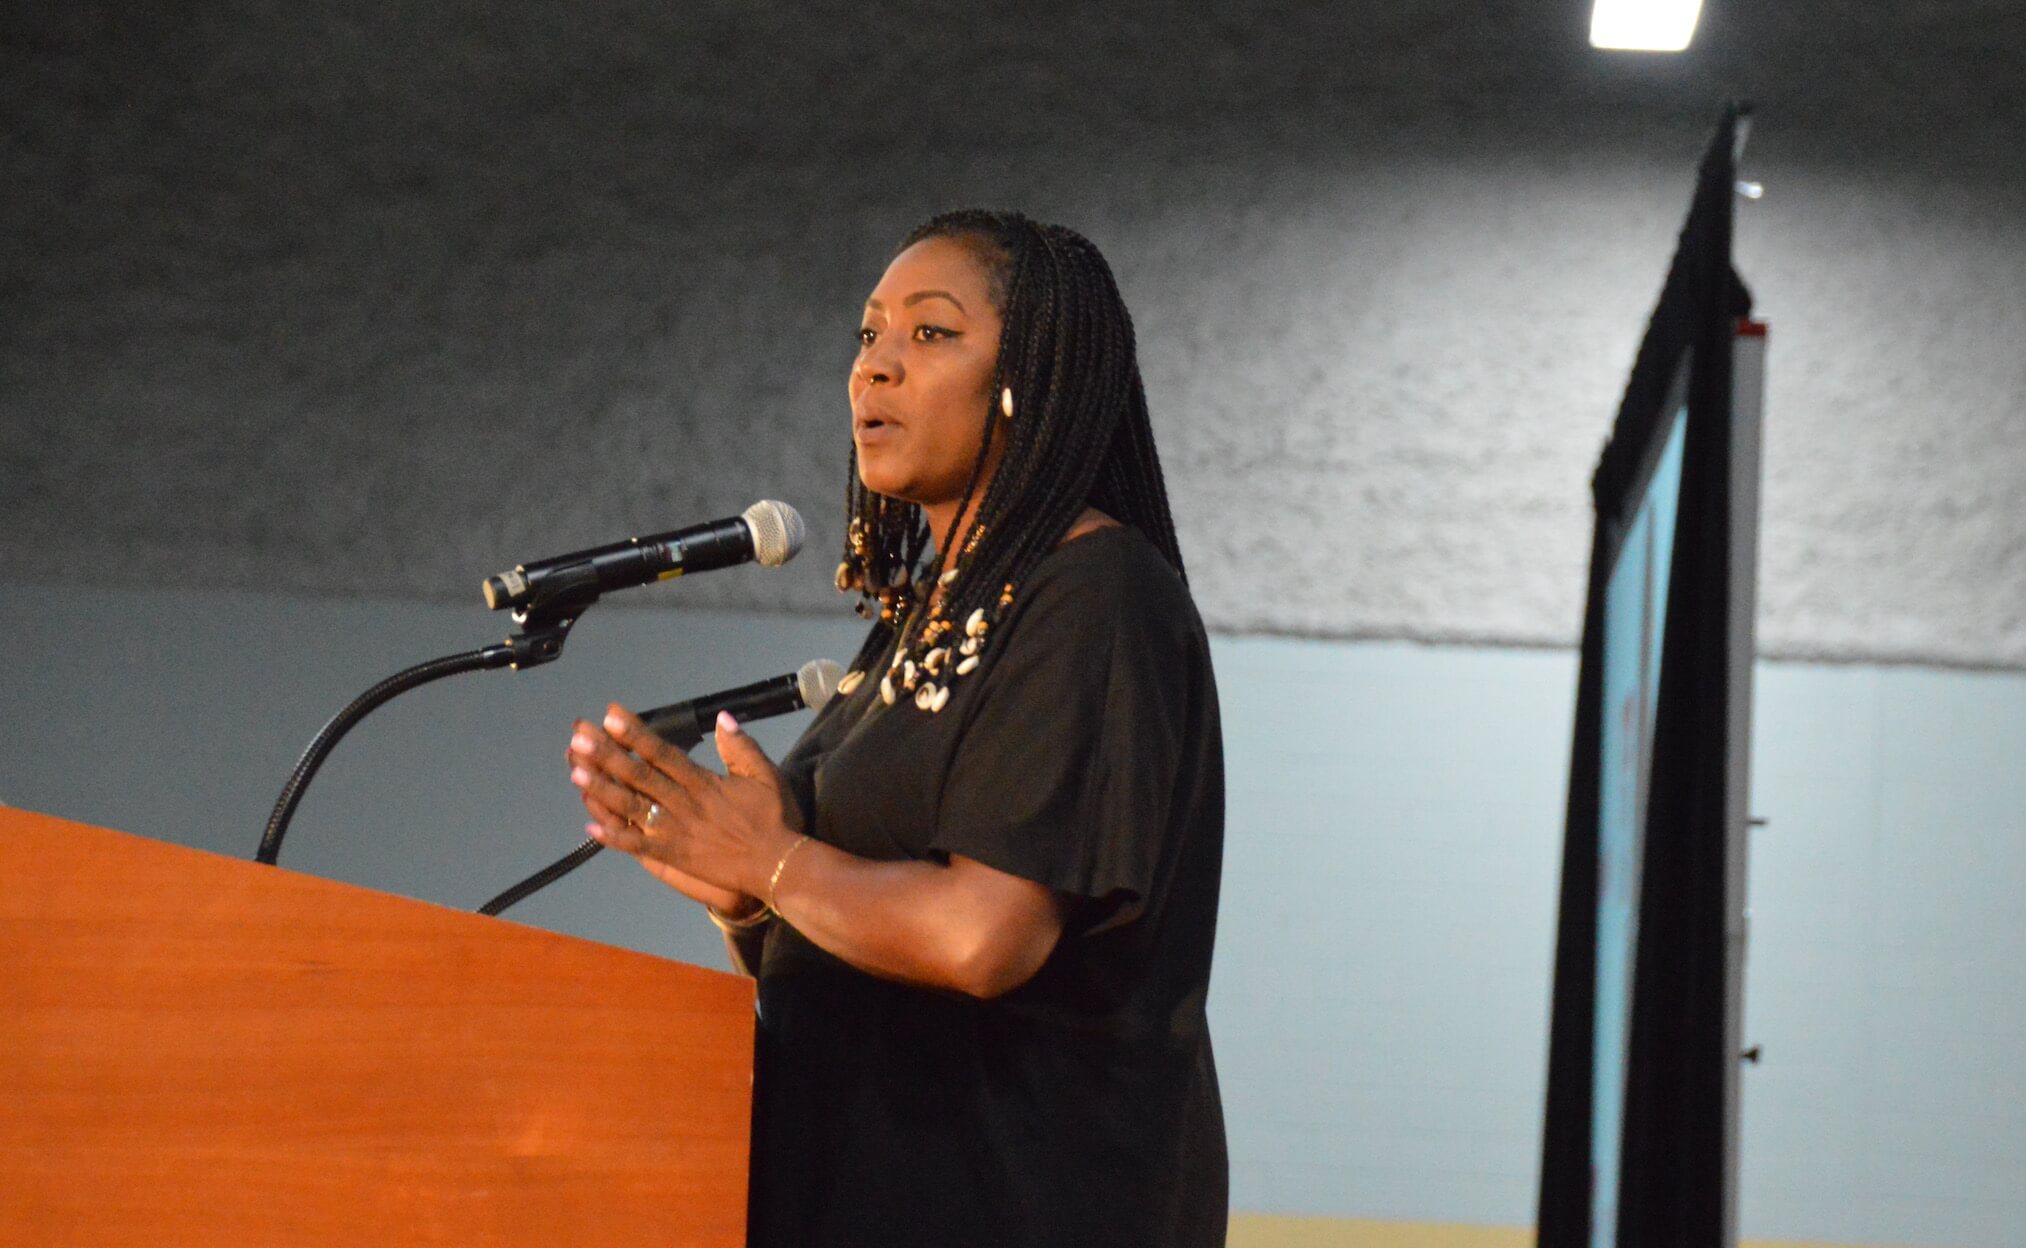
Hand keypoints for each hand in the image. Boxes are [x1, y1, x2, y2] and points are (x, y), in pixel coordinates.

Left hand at [567, 704, 804, 912]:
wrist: (774, 865)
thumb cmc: (770, 819)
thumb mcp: (765, 776)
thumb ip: (741, 747)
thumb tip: (721, 718)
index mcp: (702, 783)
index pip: (662, 752)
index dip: (635, 734)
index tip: (611, 716)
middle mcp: (682, 804)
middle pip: (638, 776)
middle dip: (607, 755)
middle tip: (579, 737)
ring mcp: (674, 831)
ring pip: (631, 807)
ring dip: (602, 789)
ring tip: (575, 772)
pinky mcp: (672, 856)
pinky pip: (638, 846)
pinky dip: (614, 837)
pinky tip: (590, 826)